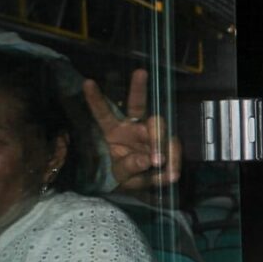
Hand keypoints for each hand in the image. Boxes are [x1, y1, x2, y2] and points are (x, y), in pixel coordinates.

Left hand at [83, 69, 181, 192]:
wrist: (145, 188)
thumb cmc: (125, 178)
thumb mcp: (121, 177)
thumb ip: (130, 167)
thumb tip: (148, 160)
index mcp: (114, 132)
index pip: (103, 113)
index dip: (96, 99)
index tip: (88, 82)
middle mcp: (133, 126)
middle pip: (137, 104)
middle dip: (137, 87)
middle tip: (140, 72)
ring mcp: (152, 132)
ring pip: (159, 125)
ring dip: (160, 141)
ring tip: (160, 163)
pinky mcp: (168, 142)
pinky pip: (173, 147)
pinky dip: (174, 160)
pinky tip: (171, 174)